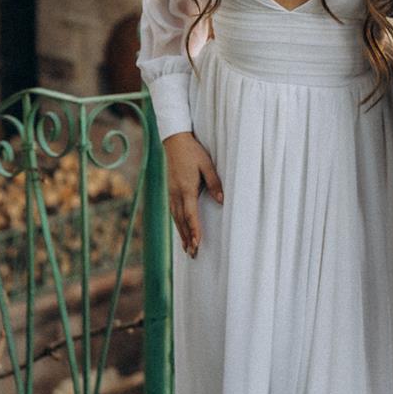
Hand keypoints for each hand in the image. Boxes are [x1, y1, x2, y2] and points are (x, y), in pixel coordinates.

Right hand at [164, 131, 222, 258]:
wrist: (174, 140)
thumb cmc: (193, 152)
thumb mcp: (207, 164)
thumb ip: (214, 183)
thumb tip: (222, 201)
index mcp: (186, 188)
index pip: (191, 214)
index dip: (194, 230)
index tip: (197, 243)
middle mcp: (176, 193)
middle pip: (182, 221)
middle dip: (187, 238)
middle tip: (193, 254)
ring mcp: (171, 192)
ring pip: (176, 218)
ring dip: (181, 234)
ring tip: (186, 249)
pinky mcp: (170, 190)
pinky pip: (174, 211)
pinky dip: (178, 224)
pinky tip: (181, 230)